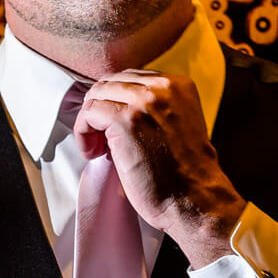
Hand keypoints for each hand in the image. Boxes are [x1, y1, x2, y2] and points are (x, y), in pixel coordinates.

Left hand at [72, 69, 246, 267]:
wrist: (193, 200)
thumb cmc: (184, 173)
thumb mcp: (179, 124)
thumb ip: (157, 108)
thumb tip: (118, 104)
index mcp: (179, 84)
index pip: (131, 78)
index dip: (115, 102)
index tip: (112, 126)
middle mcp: (163, 87)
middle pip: (110, 83)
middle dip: (100, 109)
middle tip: (100, 138)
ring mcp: (144, 102)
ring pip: (96, 95)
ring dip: (89, 121)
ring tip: (96, 148)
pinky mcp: (125, 121)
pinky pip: (88, 113)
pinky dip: (83, 133)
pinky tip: (93, 152)